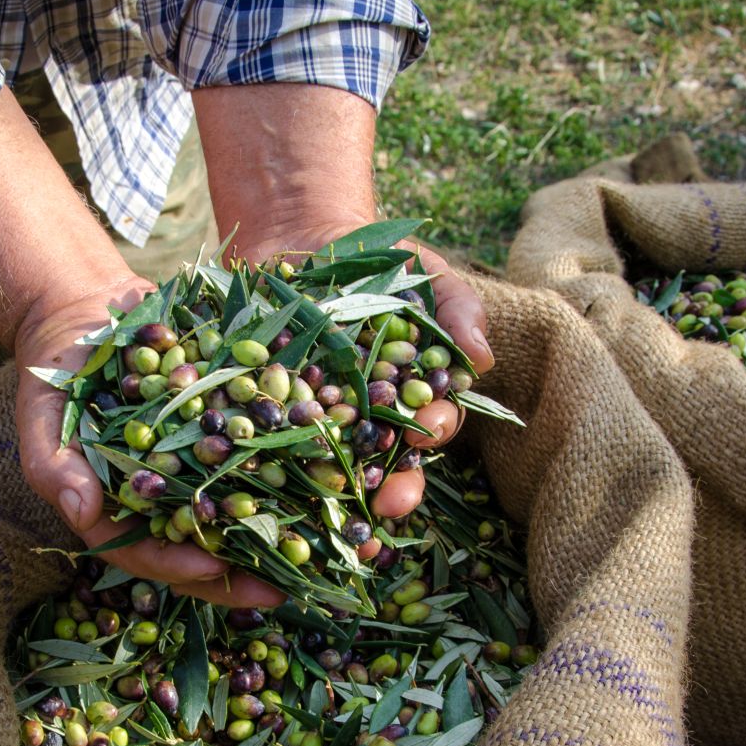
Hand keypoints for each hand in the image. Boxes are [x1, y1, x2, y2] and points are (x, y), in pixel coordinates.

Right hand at [0, 93, 280, 606]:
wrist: (91, 314)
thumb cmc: (56, 375)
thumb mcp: (42, 418)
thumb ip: (53, 467)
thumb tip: (79, 510)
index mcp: (122, 513)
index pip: (151, 554)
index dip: (182, 566)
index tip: (216, 570)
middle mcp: (168, 501)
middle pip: (207, 547)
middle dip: (244, 570)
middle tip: (286, 587)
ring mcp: (201, 469)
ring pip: (244, 509)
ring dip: (281, 529)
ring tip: (320, 545)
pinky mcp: (229, 433)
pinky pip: (262, 454)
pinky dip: (293, 464)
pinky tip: (329, 470)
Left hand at [229, 221, 492, 527]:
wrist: (304, 240)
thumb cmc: (380, 263)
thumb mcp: (427, 275)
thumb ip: (459, 311)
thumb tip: (481, 358)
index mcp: (411, 399)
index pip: (429, 424)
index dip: (431, 432)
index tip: (425, 432)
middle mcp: (367, 422)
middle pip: (384, 464)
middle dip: (391, 488)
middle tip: (389, 504)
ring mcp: (317, 421)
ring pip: (327, 465)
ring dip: (331, 491)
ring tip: (329, 502)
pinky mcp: (270, 413)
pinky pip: (269, 439)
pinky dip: (264, 456)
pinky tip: (264, 468)